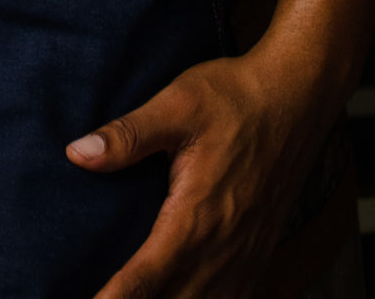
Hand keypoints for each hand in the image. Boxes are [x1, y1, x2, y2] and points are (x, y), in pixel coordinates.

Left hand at [67, 51, 331, 298]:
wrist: (298, 95)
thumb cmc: (235, 97)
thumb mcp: (177, 104)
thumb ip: (128, 136)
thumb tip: (77, 153)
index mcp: (195, 218)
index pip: (145, 279)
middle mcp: (222, 249)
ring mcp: (245, 255)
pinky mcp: (260, 252)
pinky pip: (233, 298)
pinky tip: (191, 295)